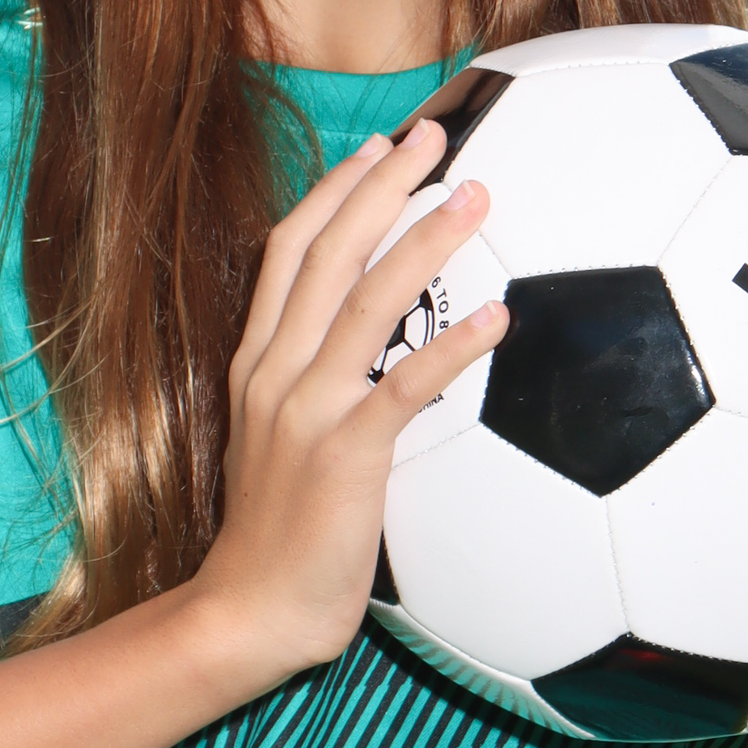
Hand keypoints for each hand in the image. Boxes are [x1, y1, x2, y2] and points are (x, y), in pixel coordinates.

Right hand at [194, 120, 507, 686]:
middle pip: (327, 251)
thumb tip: (380, 359)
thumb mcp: (282, 444)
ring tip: (477, 196)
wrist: (248, 613)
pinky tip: (499, 317)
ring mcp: (305, 408)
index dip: (333, 192)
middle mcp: (275, 371)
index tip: (377, 147)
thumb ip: (320, 391)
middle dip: (381, 185)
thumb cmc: (280, 537)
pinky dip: (453, 345)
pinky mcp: (343, 453)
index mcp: (257, 362)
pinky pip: (404, 384)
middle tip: (435, 135)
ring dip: (426, 240)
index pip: (289, 252)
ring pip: (366, 299)